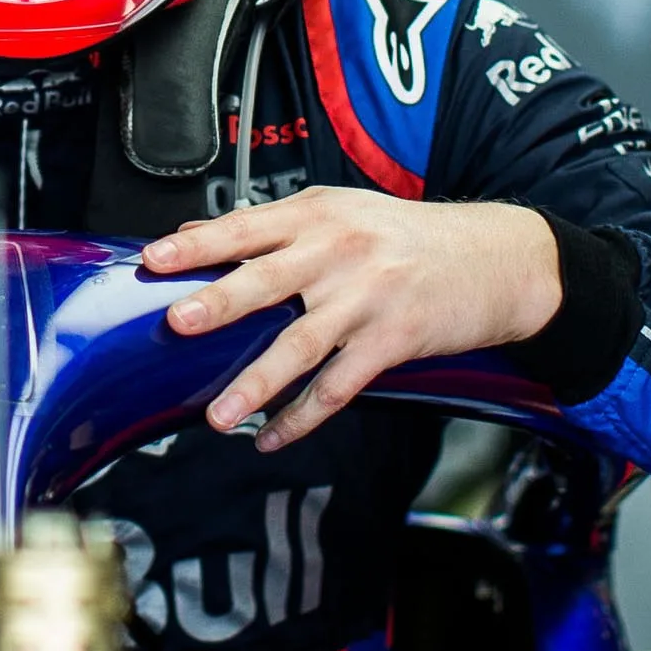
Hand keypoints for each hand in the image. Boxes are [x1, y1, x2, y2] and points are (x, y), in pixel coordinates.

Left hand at [142, 190, 559, 450]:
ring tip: (218, 417)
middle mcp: (340, 252)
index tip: (154, 260)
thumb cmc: (407, 236)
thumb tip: (193, 234)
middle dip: (219, 303)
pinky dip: (303, 417)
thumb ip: (270, 227)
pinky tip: (272, 439)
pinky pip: (339, 387)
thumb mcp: (341, 212)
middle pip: (268, 280)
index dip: (197, 245)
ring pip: (301, 346)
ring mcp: (368, 299)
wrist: (495, 258)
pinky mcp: (393, 340)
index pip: (246, 228)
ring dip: (256, 385)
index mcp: (319, 215)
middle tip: (177, 323)